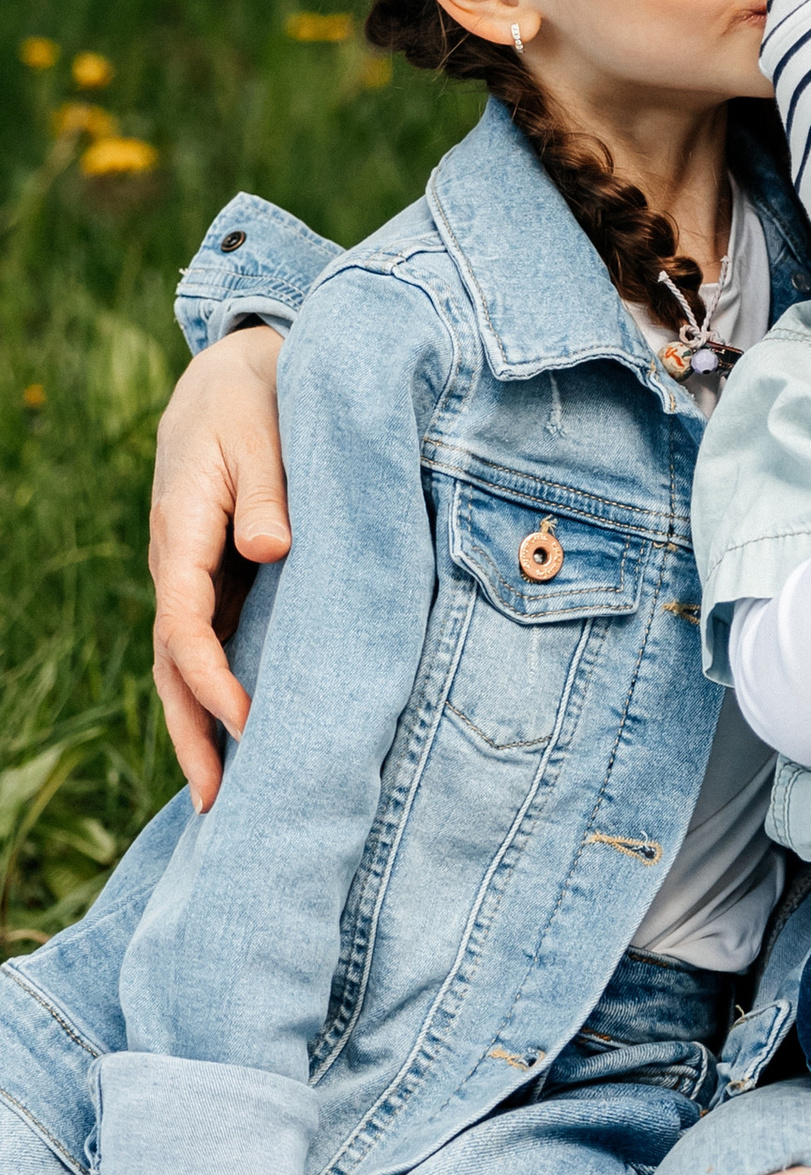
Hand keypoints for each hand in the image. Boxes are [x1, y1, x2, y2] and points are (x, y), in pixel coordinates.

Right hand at [150, 325, 290, 811]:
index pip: (185, 624)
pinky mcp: (218, 575)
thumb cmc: (254, 398)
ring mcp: (195, 573)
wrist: (232, 371)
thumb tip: (271, 550)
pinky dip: (217, 691)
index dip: (211, 679)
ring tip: (222, 796)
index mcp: (183, 531)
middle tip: (216, 803)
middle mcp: (179, 562)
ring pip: (186, 662)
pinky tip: (241, 734)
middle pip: (174, 662)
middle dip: (191, 732)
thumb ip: (266, 489)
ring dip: (199, 724)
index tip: (245, 723)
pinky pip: (209, 642)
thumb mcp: (262, 430)